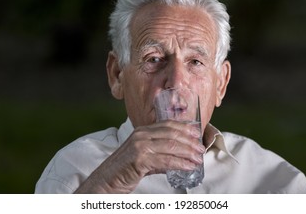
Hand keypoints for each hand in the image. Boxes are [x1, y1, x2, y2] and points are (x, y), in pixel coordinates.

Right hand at [74, 120, 204, 192]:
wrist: (105, 182)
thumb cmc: (124, 170)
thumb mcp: (143, 158)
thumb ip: (158, 155)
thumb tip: (179, 156)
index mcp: (141, 131)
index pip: (167, 124)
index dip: (184, 127)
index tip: (197, 132)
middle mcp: (140, 135)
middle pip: (171, 134)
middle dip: (189, 141)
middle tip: (201, 148)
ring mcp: (139, 146)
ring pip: (171, 146)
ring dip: (188, 152)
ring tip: (198, 158)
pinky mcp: (139, 159)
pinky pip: (165, 160)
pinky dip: (180, 163)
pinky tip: (188, 167)